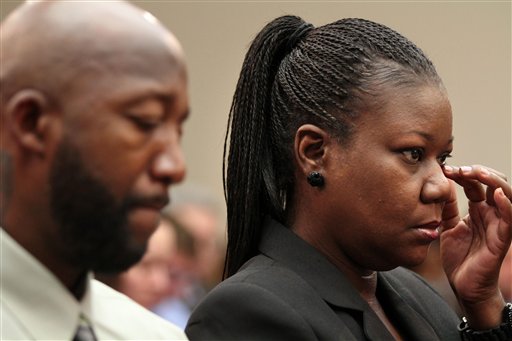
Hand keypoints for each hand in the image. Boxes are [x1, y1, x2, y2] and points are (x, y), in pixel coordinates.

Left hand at [441, 165, 510, 328]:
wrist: (464, 286)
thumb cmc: (459, 257)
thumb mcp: (448, 227)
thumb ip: (447, 208)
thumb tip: (440, 185)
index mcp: (478, 210)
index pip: (475, 184)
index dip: (462, 174)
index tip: (444, 169)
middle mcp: (491, 214)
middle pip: (494, 183)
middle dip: (478, 172)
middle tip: (460, 169)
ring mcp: (498, 225)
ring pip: (506, 195)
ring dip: (493, 180)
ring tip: (477, 172)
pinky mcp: (502, 240)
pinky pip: (509, 219)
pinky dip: (506, 205)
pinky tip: (496, 194)